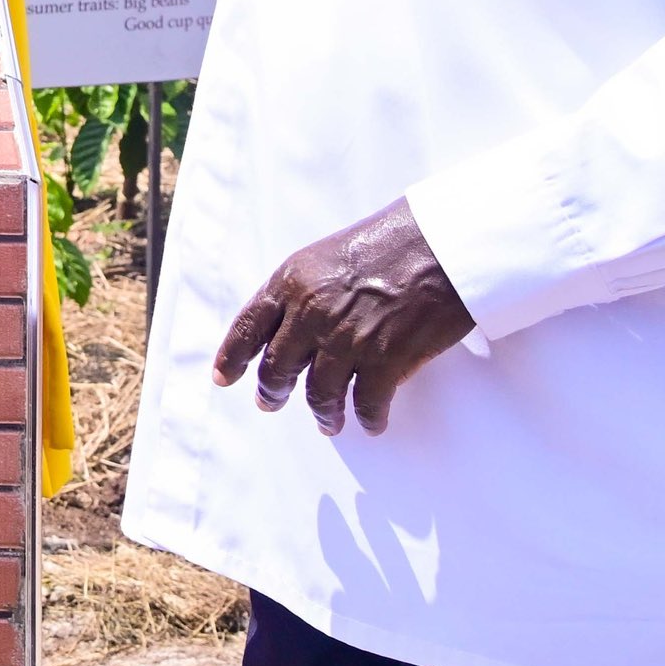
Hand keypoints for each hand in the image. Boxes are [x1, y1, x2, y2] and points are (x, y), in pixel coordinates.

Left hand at [212, 197, 472, 435]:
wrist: (441, 244)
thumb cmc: (388, 242)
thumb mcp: (324, 256)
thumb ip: (300, 292)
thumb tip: (288, 329)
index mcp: (290, 282)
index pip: (247, 328)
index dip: (231, 357)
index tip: (223, 379)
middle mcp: (311, 314)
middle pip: (277, 368)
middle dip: (272, 392)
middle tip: (270, 403)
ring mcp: (346, 340)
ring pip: (320, 393)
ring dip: (323, 414)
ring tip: (328, 422)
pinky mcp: (384, 360)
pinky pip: (367, 402)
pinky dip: (368, 418)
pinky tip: (371, 423)